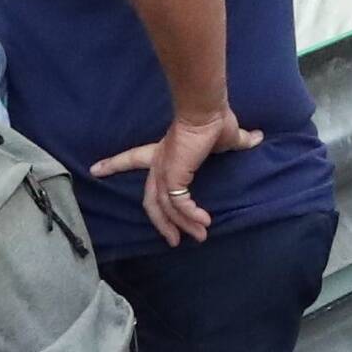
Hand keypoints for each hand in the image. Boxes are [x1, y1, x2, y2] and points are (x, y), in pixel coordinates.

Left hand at [98, 100, 262, 246]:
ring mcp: (165, 172)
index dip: (114, 164)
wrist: (207, 111)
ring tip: (199, 237)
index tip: (94, 170)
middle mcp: (160, 164)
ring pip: (166, 208)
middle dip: (160, 223)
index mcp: (164, 153)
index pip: (132, 158)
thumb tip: (257, 138)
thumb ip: (239, 142)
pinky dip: (190, 216)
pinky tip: (204, 221)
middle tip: (171, 241)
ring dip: (183, 225)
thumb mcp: (228, 137)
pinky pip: (179, 205)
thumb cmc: (213, 119)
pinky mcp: (174, 177)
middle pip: (150, 200)